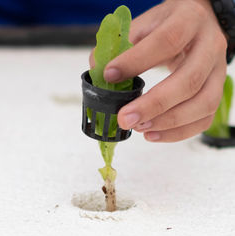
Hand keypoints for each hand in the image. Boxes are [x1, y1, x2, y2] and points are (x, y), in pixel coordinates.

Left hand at [97, 0, 227, 141]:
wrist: (198, 21)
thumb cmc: (166, 25)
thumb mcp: (142, 25)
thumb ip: (119, 47)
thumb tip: (97, 75)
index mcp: (188, 20)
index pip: (166, 41)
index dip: (137, 60)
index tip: (110, 75)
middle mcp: (210, 45)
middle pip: (189, 80)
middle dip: (154, 104)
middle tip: (125, 118)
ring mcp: (218, 71)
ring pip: (203, 103)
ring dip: (168, 122)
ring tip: (139, 128)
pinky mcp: (218, 91)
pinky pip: (204, 119)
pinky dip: (178, 132)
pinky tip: (152, 134)